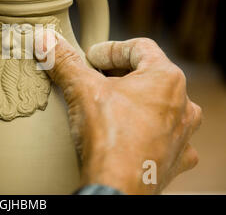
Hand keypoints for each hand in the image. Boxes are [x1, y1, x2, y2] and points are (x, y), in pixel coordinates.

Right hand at [36, 35, 201, 193]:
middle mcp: (182, 103)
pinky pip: (163, 133)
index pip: (138, 47)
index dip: (109, 49)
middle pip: (149, 74)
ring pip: (158, 104)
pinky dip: (145, 129)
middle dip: (119, 74)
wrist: (117, 188)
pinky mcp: (175, 156)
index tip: (89, 58)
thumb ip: (65, 61)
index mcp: (166, 78)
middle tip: (94, 80)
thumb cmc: (108, 136)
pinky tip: (128, 133)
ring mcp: (182, 132)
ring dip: (135, 100)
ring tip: (110, 106)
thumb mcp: (81, 90)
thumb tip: (46, 41)